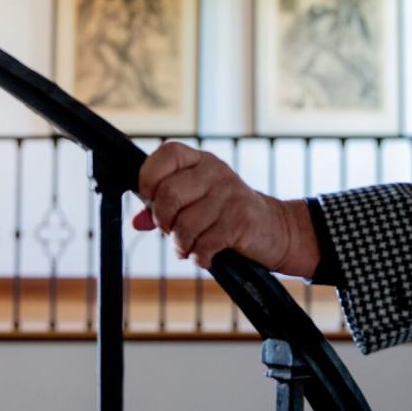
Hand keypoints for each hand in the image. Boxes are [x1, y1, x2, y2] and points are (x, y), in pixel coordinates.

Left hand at [133, 141, 319, 277]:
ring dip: (181, 245)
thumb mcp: (197, 202)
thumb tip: (136, 222)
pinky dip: (199, 257)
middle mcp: (216, 172)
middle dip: (163, 222)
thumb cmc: (226, 215)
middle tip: (171, 231)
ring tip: (189, 247)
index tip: (151, 200)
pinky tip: (206, 256)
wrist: (275, 229)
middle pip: (168, 195)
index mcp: (201, 160)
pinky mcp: (241, 220)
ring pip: (184, 226)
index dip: (149, 178)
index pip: (166, 154)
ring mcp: (230, 194)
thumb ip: (164, 207)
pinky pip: (204, 244)